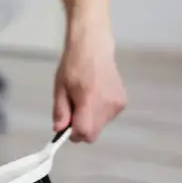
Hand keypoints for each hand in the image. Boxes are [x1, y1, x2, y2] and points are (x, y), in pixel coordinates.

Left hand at [53, 27, 126, 141]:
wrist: (94, 48)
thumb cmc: (73, 66)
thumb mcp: (60, 88)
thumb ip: (60, 111)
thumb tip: (59, 130)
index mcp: (89, 100)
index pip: (84, 132)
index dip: (73, 134)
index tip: (66, 127)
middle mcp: (107, 105)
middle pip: (93, 134)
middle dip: (81, 129)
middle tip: (73, 111)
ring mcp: (117, 104)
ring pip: (100, 126)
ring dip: (90, 121)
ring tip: (84, 99)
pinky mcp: (123, 102)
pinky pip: (107, 118)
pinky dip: (99, 113)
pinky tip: (95, 96)